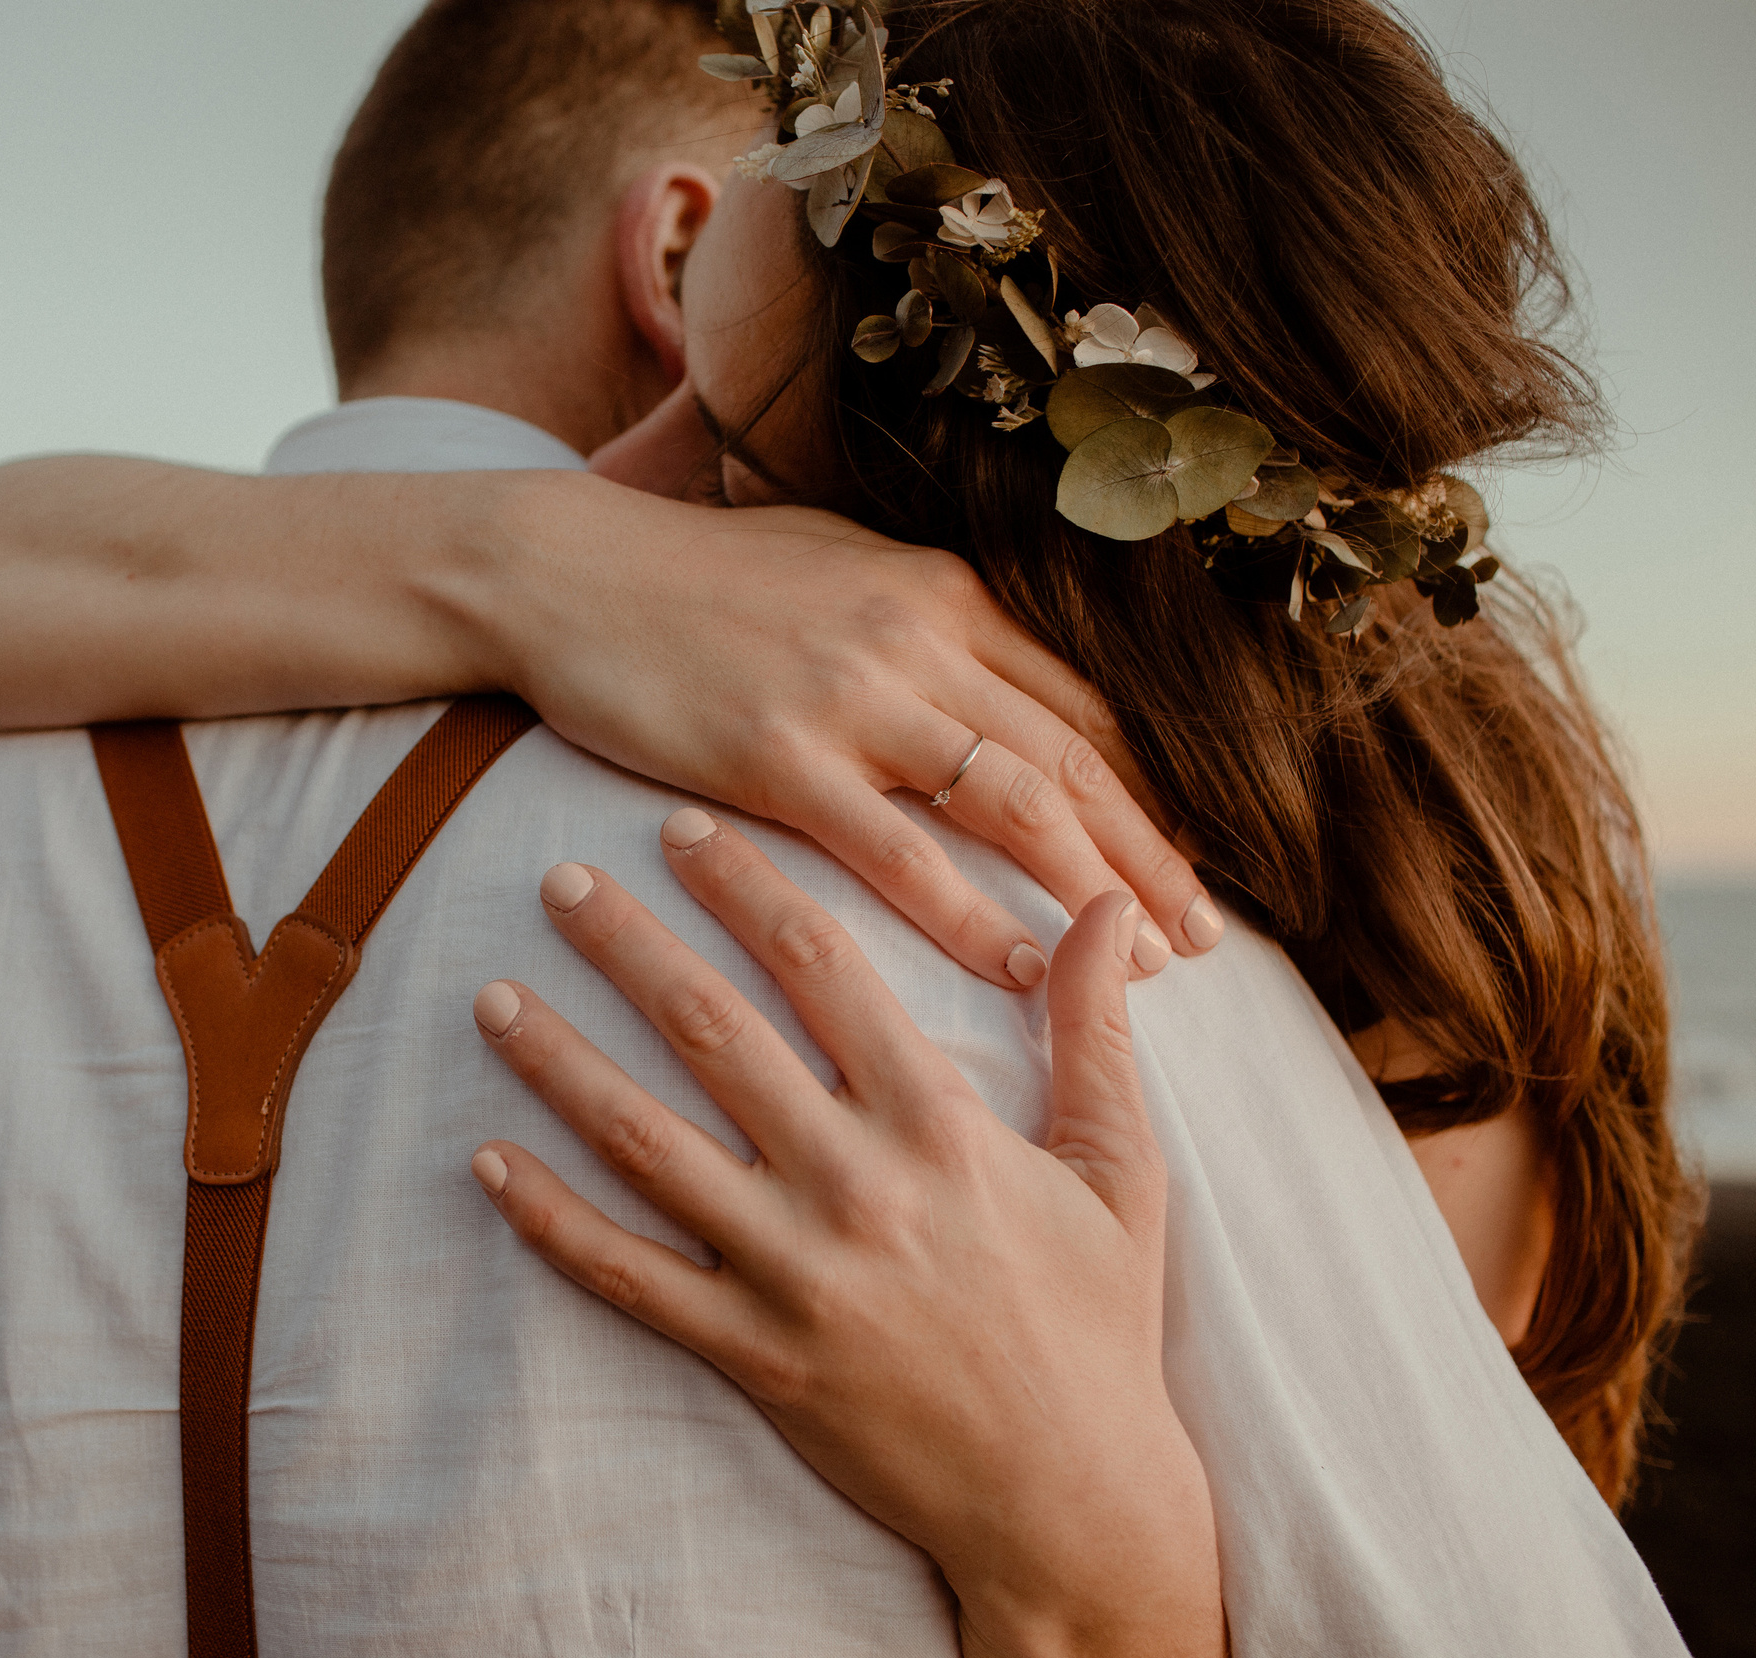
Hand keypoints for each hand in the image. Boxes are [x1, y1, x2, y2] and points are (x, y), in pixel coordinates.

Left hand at [465, 812, 1225, 1657]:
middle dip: (626, 946)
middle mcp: (855, 1187)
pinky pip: (628, 1278)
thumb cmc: (1099, 1326)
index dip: (745, 886)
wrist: (1069, 1506)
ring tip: (491, 998)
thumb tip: (1093, 908)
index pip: (822, 968)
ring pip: (646, 1145)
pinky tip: (486, 1164)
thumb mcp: (1118, 1172)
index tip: (681, 831)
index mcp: (939, 1127)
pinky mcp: (751, 1356)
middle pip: (713, 1032)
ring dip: (558, 1065)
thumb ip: (1092, 1034)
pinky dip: (551, 1220)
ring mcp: (793, 1275)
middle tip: (558, 879)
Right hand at [473, 461, 1223, 989]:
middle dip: (1154, 858)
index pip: (1086, 705)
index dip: (1153, 794)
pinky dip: (974, 918)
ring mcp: (852, 694)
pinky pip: (900, 853)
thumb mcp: (835, 569)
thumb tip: (987, 684)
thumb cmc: (691, 579)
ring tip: (1150, 969)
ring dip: (1095, 891)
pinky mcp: (778, 755)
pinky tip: (1023, 973)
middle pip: (1078, 757)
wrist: (562, 569)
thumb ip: (920, 622)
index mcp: (944, 591)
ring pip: (1018, 801)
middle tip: (1210, 941)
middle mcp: (920, 634)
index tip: (1195, 865)